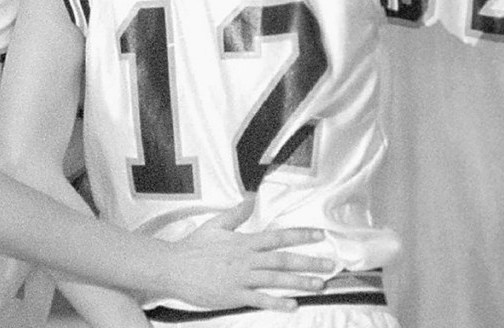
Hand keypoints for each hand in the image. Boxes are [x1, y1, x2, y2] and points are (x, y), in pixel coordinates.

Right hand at [167, 201, 334, 312]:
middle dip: (309, 262)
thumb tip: (251, 197)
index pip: (278, 237)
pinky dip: (277, 303)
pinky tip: (293, 305)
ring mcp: (241, 279)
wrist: (174, 268)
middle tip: (330, 265)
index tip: (320, 235)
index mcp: (244, 241)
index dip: (300, 235)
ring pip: (276, 280)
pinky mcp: (234, 296)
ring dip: (299, 282)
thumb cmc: (194, 246)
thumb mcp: (216, 224)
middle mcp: (247, 259)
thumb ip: (236, 213)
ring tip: (319, 285)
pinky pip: (259, 300)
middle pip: (283, 259)